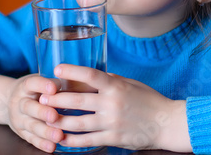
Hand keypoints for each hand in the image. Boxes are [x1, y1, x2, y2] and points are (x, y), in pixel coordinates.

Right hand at [6, 74, 63, 152]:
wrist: (7, 101)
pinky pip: (32, 139)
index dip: (42, 85)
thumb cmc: (33, 89)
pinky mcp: (21, 132)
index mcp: (25, 86)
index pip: (32, 83)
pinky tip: (52, 146)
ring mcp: (19, 119)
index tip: (54, 88)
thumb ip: (53, 83)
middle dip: (42, 112)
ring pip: (31, 126)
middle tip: (54, 116)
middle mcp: (19, 102)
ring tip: (58, 135)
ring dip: (45, 132)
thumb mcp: (40, 81)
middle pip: (29, 107)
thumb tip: (73, 82)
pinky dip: (42, 144)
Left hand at [39, 64, 191, 151]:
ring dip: (59, 121)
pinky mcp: (113, 139)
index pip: (89, 75)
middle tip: (42, 98)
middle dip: (56, 99)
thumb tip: (92, 77)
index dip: (71, 72)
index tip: (57, 70)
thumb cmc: (150, 100)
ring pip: (77, 123)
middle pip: (77, 101)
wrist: (167, 123)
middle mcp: (112, 103)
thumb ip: (111, 80)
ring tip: (46, 119)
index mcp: (116, 86)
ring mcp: (111, 122)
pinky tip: (62, 139)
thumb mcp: (131, 84)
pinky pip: (87, 140)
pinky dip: (72, 140)